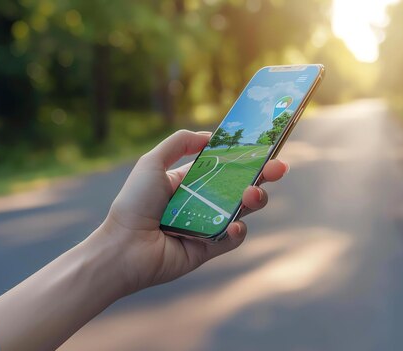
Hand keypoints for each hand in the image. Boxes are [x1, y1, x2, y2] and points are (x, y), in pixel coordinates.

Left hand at [90, 130, 287, 293]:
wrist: (124, 247)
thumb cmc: (134, 204)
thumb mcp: (151, 163)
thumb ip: (179, 143)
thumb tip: (210, 136)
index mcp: (190, 182)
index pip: (225, 166)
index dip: (245, 158)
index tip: (265, 148)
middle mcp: (202, 202)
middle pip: (241, 186)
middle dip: (263, 176)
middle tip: (278, 168)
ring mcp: (208, 225)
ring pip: (242, 210)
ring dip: (254, 199)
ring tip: (252, 194)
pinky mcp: (209, 248)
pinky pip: (232, 238)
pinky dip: (237, 231)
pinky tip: (234, 225)